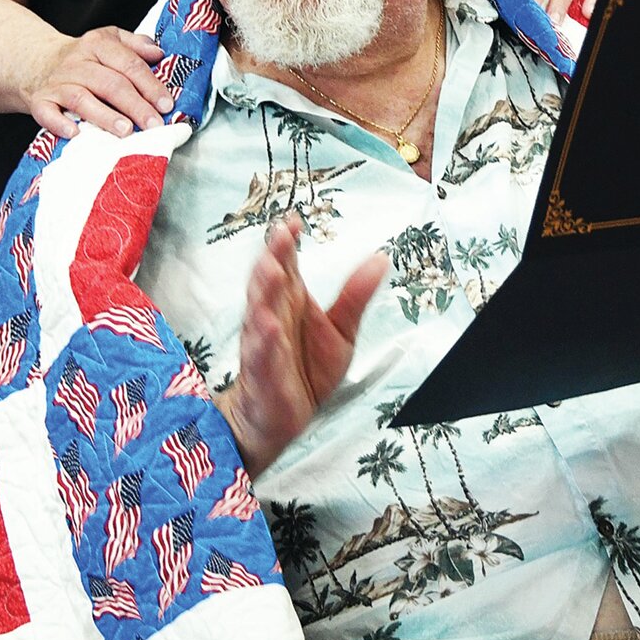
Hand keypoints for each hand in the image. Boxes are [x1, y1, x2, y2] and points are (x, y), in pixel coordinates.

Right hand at [25, 25, 173, 139]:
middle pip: (109, 83)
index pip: (128, 64)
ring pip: (82, 99)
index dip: (150, 85)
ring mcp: (57, 82)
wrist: (38, 62)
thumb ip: (136, 45)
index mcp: (97, 44)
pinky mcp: (39, 101)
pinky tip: (76, 134)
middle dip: (135, 106)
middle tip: (154, 125)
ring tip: (126, 131)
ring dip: (105, 116)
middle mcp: (76, 62)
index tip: (166, 105)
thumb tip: (158, 53)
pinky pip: (47, 112)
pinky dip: (60, 124)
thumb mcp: (109, 40)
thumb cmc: (84, 58)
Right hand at [215, 215, 387, 478]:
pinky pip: (262, 353)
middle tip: (280, 234)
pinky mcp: (263, 372)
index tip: (295, 220)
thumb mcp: (341, 330)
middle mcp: (272, 315)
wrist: (280, 419)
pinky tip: (270, 325)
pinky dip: (265, 339)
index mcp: (289, 300)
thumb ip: (355, 295)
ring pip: (259, 310)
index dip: (286, 242)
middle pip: (269, 280)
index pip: (286, 264)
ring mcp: (263, 342)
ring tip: (273, 269)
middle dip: (273, 257)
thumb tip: (381, 257)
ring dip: (263, 290)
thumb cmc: (306, 370)